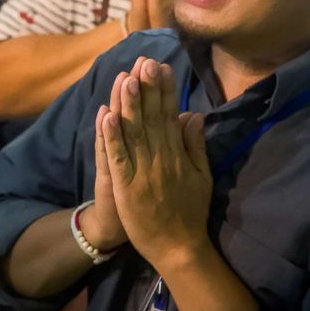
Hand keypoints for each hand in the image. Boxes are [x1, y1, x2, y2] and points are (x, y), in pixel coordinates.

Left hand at [98, 57, 210, 268]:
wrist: (178, 248)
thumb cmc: (190, 211)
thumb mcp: (202, 176)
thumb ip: (196, 145)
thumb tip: (194, 114)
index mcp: (179, 155)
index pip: (170, 116)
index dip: (165, 91)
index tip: (161, 67)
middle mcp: (161, 159)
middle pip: (152, 119)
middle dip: (147, 89)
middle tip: (144, 62)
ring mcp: (143, 173)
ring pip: (134, 133)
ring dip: (129, 106)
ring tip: (125, 79)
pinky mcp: (127, 186)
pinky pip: (119, 158)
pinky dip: (112, 136)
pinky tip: (107, 115)